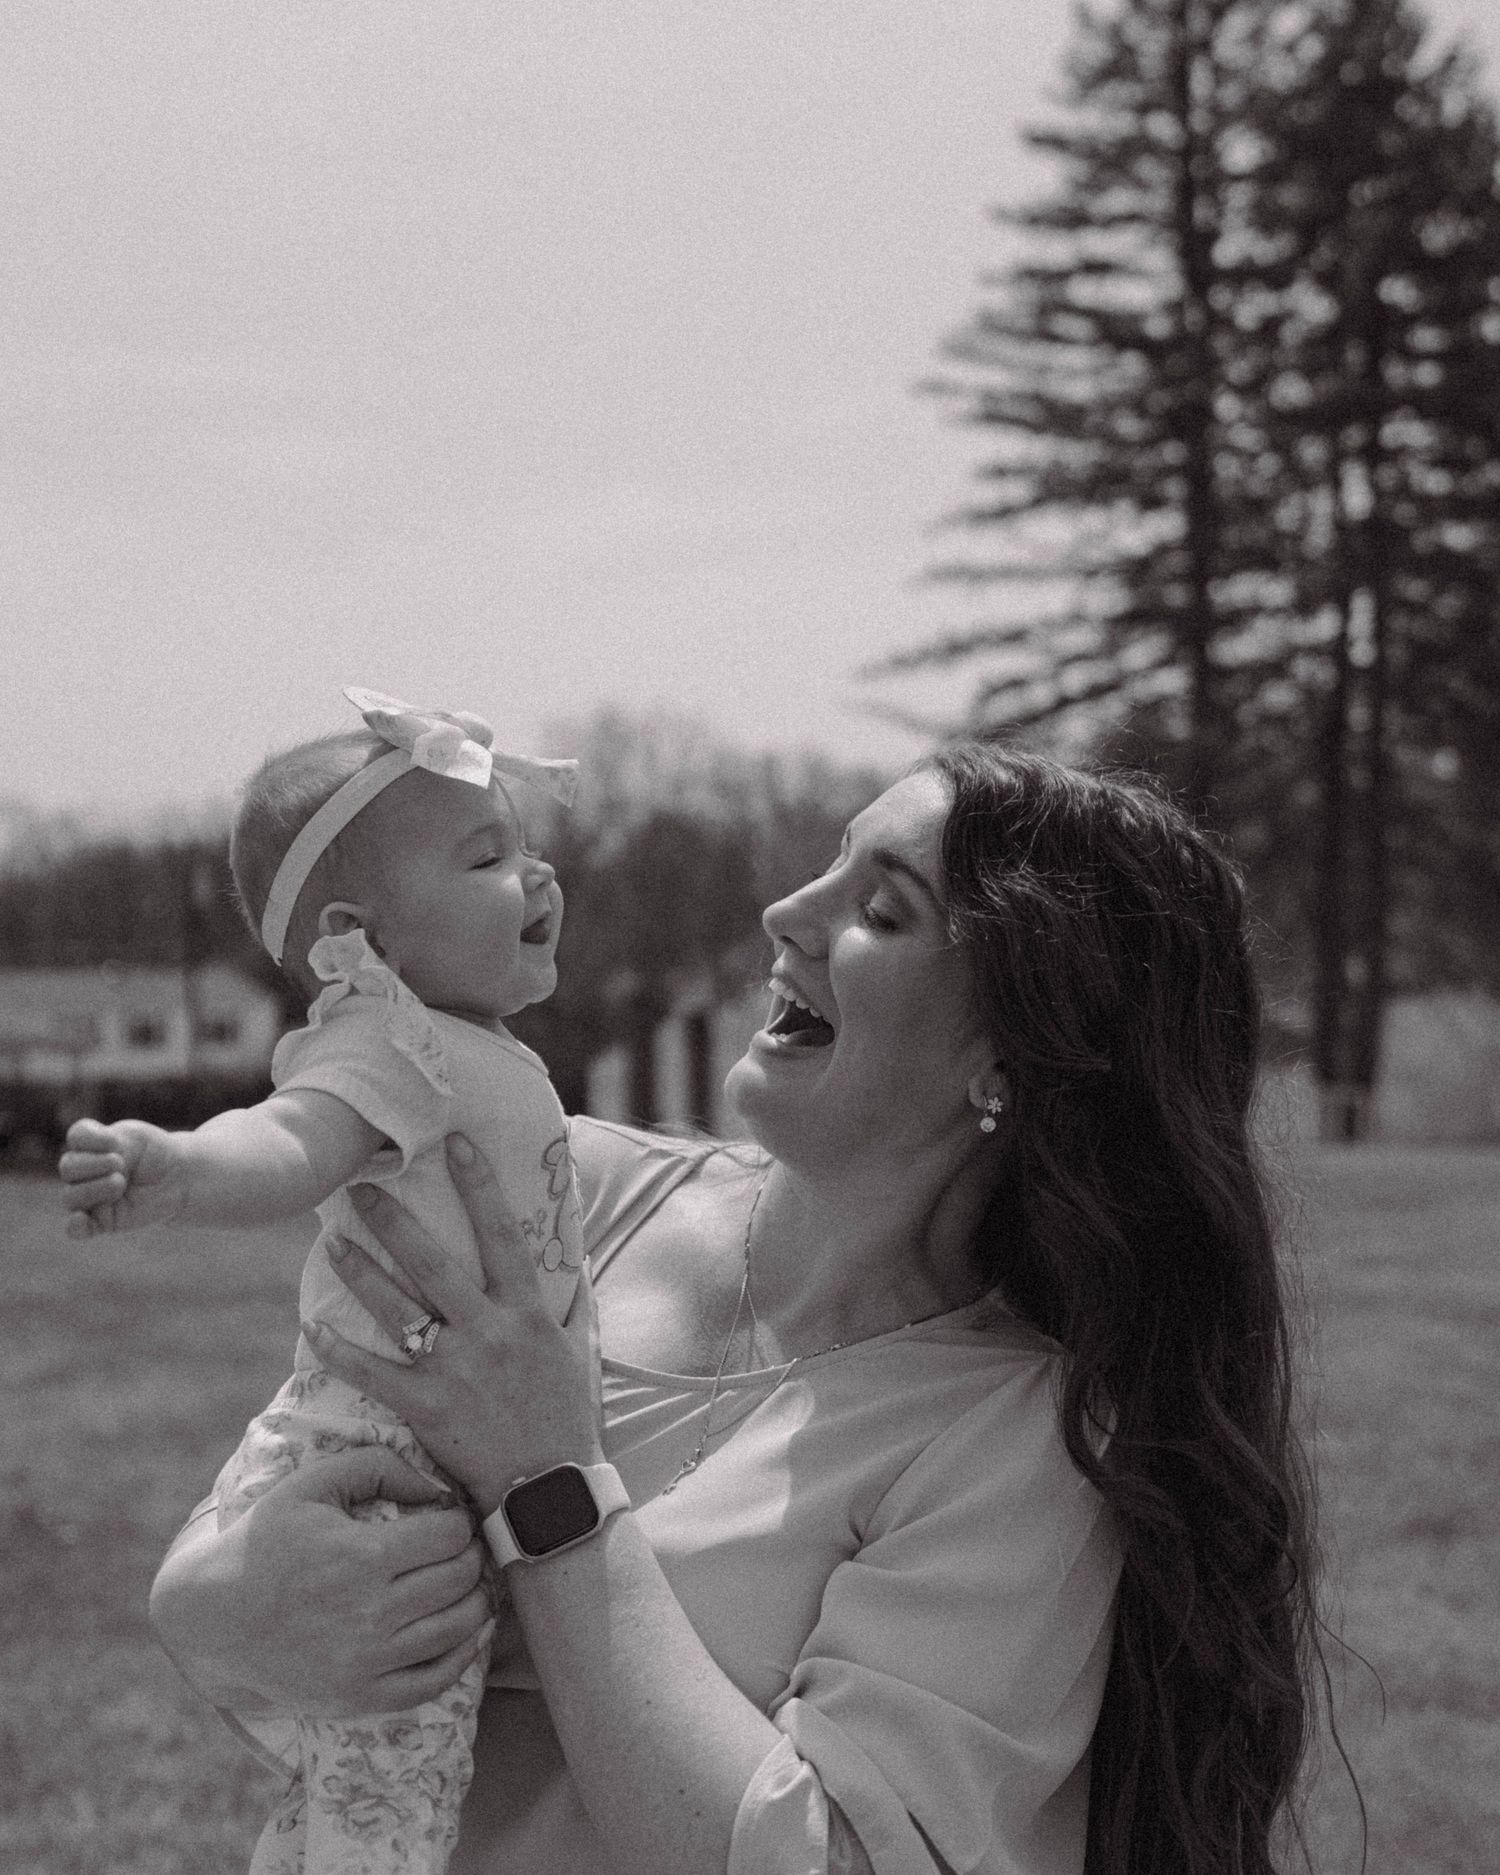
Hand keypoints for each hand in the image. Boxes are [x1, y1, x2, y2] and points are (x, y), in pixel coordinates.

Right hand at [59, 1117, 188, 1237]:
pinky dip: (75, 1226)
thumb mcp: (137, 1137)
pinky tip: (80, 1219)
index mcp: (92, 1144)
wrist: (177, 1179)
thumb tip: (89, 1158)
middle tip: (121, 1165)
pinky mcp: (100, 1221)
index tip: (115, 1142)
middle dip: (93, 1165)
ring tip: (120, 1184)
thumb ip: (109, 1141)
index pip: (77, 1136)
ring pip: (70, 1196)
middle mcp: (84, 1171)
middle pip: (68, 1167)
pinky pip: (76, 1229)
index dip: (92, 1138)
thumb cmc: (155, 1154)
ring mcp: (90, 1196)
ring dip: (93, 1189)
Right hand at [150, 1446, 493, 1717]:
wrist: (212, 1620)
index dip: (460, 1522)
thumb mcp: (313, 1485)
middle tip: (464, 1548)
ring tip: (469, 1583)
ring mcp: (366, 1662)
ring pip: (457, 1629)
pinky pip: (433, 1682)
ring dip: (477, 1600)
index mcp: (361, 1557)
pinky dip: (461, 1655)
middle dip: (472, 1556)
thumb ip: (378, 1467)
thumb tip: (438, 1488)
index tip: (451, 1519)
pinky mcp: (360, 1698)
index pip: (450, 1535)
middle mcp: (369, 1614)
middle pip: (459, 1579)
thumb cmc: (266, 1541)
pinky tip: (465, 1632)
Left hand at [304, 1135, 602, 1516]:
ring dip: (360, 1272)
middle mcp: (489, 1332)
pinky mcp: (426, 1406)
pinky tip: (313, 1326)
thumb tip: (561, 1260)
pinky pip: (372, 1371)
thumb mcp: (572, 1348)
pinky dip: (340, 1350)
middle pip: (433, 1262)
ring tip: (331, 1241)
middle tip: (361, 1189)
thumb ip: (559, 1302)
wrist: (549, 1486)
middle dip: (394, 1221)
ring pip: (397, 1308)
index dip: (479, 1185)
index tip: (455, 1143)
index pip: (502, 1233)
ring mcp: (455, 1369)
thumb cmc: (563, 1414)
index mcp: (527, 1312)